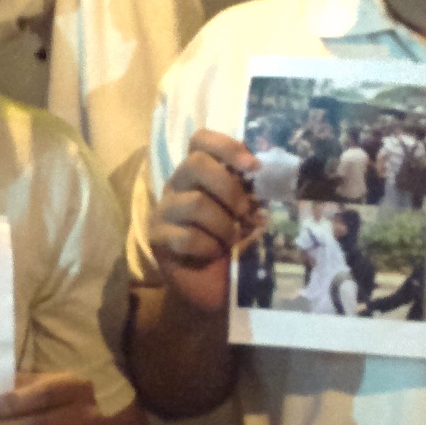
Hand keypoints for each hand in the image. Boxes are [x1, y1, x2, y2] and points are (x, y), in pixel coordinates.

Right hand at [148, 131, 263, 315]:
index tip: (253, 166)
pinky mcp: (157, 236)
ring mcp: (165, 209)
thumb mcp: (250, 212)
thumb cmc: (236, 243)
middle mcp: (179, 184)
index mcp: (201, 172)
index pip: (201, 140)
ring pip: (195, 202)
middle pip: (196, 164)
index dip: (227, 146)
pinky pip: (184, 235)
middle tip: (244, 212)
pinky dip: (207, 247)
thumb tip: (268, 176)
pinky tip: (212, 254)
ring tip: (231, 240)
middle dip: (228, 188)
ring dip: (222, 225)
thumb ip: (253, 190)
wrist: (218, 284)